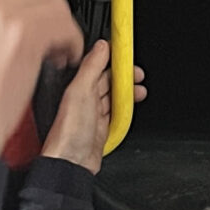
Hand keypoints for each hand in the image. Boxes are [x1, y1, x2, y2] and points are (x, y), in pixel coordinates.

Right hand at [0, 0, 83, 160]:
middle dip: (56, 6)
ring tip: (58, 48)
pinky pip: (63, 24)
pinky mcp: (25, 34)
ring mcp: (5, 15)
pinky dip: (71, 41)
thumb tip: (28, 1)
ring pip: (55, 4)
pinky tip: (62, 55)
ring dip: (65, 27)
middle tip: (57, 28)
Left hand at [41, 40, 147, 174]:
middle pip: (108, 80)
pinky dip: (126, 108)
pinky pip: (116, 113)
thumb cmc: (69, 132)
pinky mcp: (101, 128)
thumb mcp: (80, 92)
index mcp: (77, 87)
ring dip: (128, 92)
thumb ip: (91, 67)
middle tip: (137, 74)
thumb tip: (101, 46)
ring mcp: (93, 114)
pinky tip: (131, 107)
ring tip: (140, 90)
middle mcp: (84, 99)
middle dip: (124, 76)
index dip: (113, 59)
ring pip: (114, 96)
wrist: (72, 163)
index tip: (126, 54)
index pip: (97, 65)